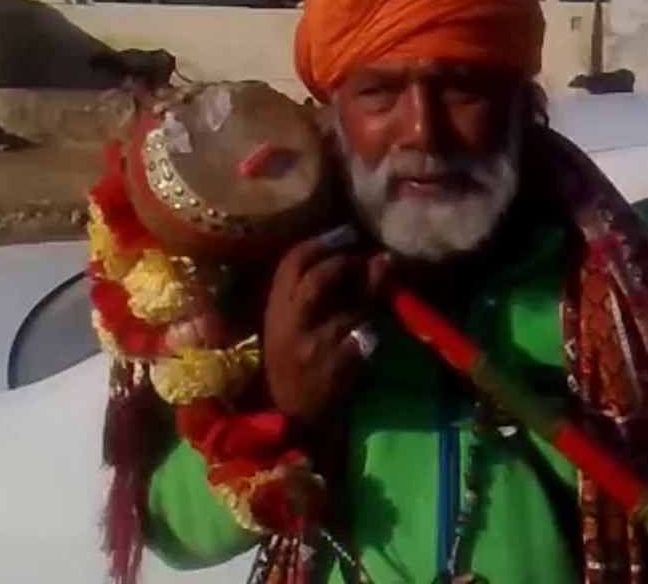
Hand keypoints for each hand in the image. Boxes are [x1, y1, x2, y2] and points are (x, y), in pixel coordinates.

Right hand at [262, 233, 389, 426]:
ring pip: (350, 309)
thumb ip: (309, 292)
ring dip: (368, 302)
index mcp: (275, 309)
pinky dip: (372, 333)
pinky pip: (365, 336)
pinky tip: (370, 336)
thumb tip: (354, 254)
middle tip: (365, 259)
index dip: (320, 243)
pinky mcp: (336, 365)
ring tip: (373, 301)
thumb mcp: (291, 324)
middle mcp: (289, 323)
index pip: (291, 263)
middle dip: (346, 264)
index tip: (345, 232)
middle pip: (318, 279)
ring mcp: (314, 344)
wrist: (291, 415)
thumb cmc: (292, 362)